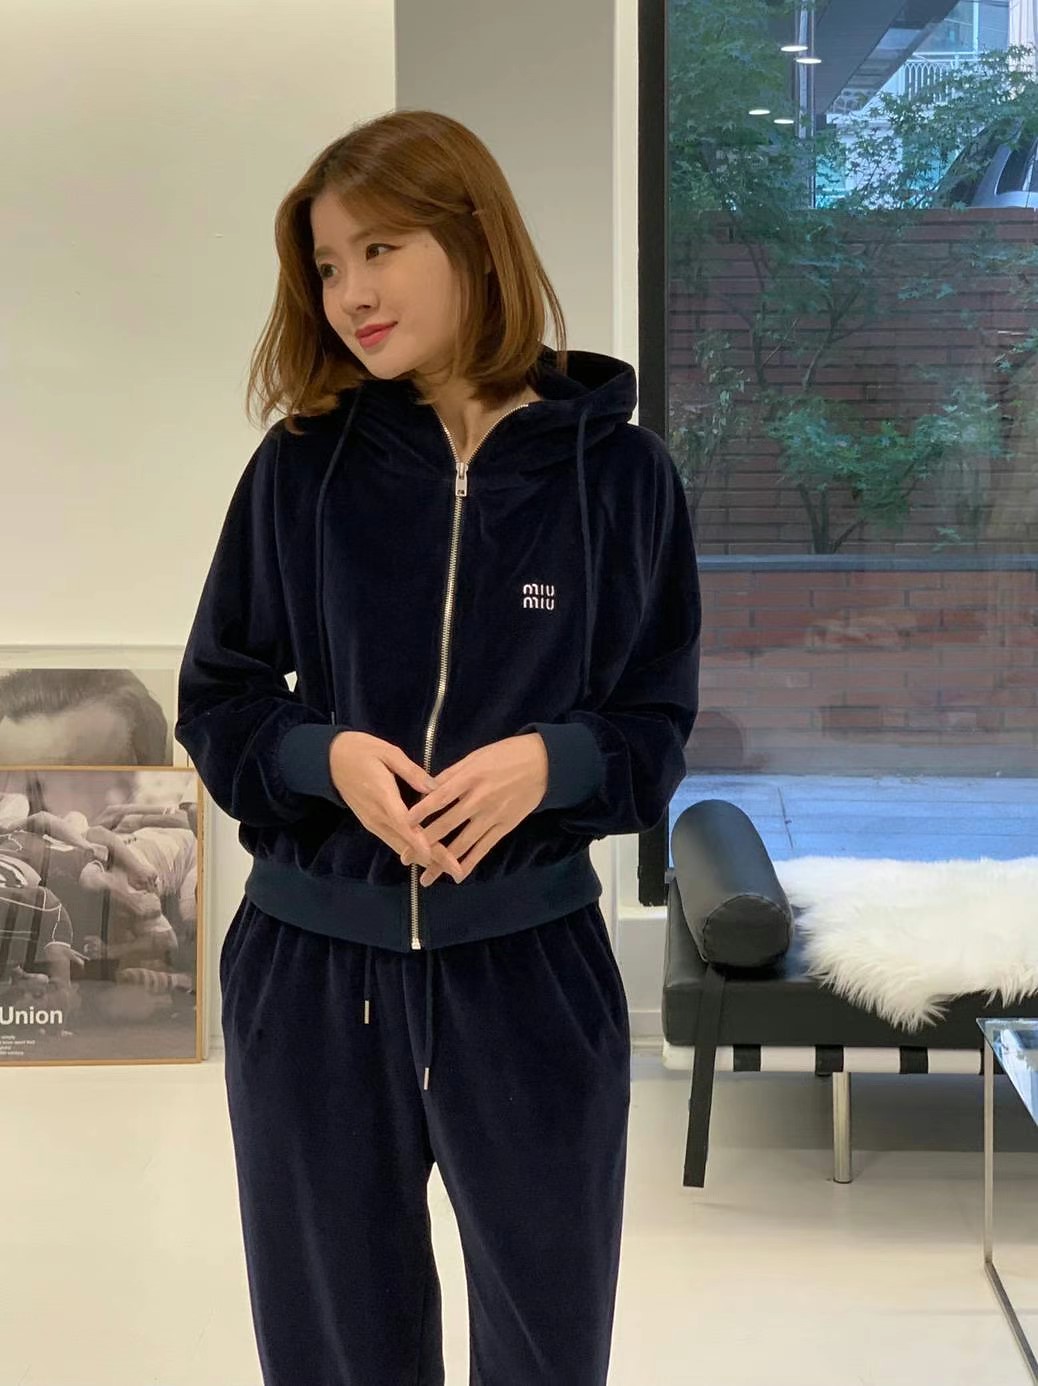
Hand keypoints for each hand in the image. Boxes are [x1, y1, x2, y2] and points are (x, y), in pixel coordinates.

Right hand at [328, 731, 464, 879]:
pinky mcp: (370, 823)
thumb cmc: (362, 750)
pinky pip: (393, 840)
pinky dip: (410, 850)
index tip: (438, 857)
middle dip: (432, 858)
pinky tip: (427, 856)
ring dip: (423, 858)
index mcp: (383, 796)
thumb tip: (435, 787)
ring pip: (400, 846)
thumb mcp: (389, 752)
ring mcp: (372, 822)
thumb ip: (412, 772)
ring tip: (447, 868)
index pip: (404, 824)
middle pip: (406, 842)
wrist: (330, 759)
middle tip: (456, 871)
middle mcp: (377, 815)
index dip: (421, 842)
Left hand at [401, 733, 547, 885]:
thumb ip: (451, 774)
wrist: (544, 764)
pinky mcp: (505, 827)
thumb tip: (427, 788)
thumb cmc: (505, 755)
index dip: (421, 811)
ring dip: (443, 861)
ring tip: (426, 877)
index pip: (440, 797)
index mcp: (469, 778)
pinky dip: (470, 863)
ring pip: (463, 842)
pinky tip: (457, 875)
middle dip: (424, 842)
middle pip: (447, 824)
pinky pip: (484, 848)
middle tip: (405, 856)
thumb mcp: (476, 756)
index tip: (403, 823)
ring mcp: (492, 816)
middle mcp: (479, 799)